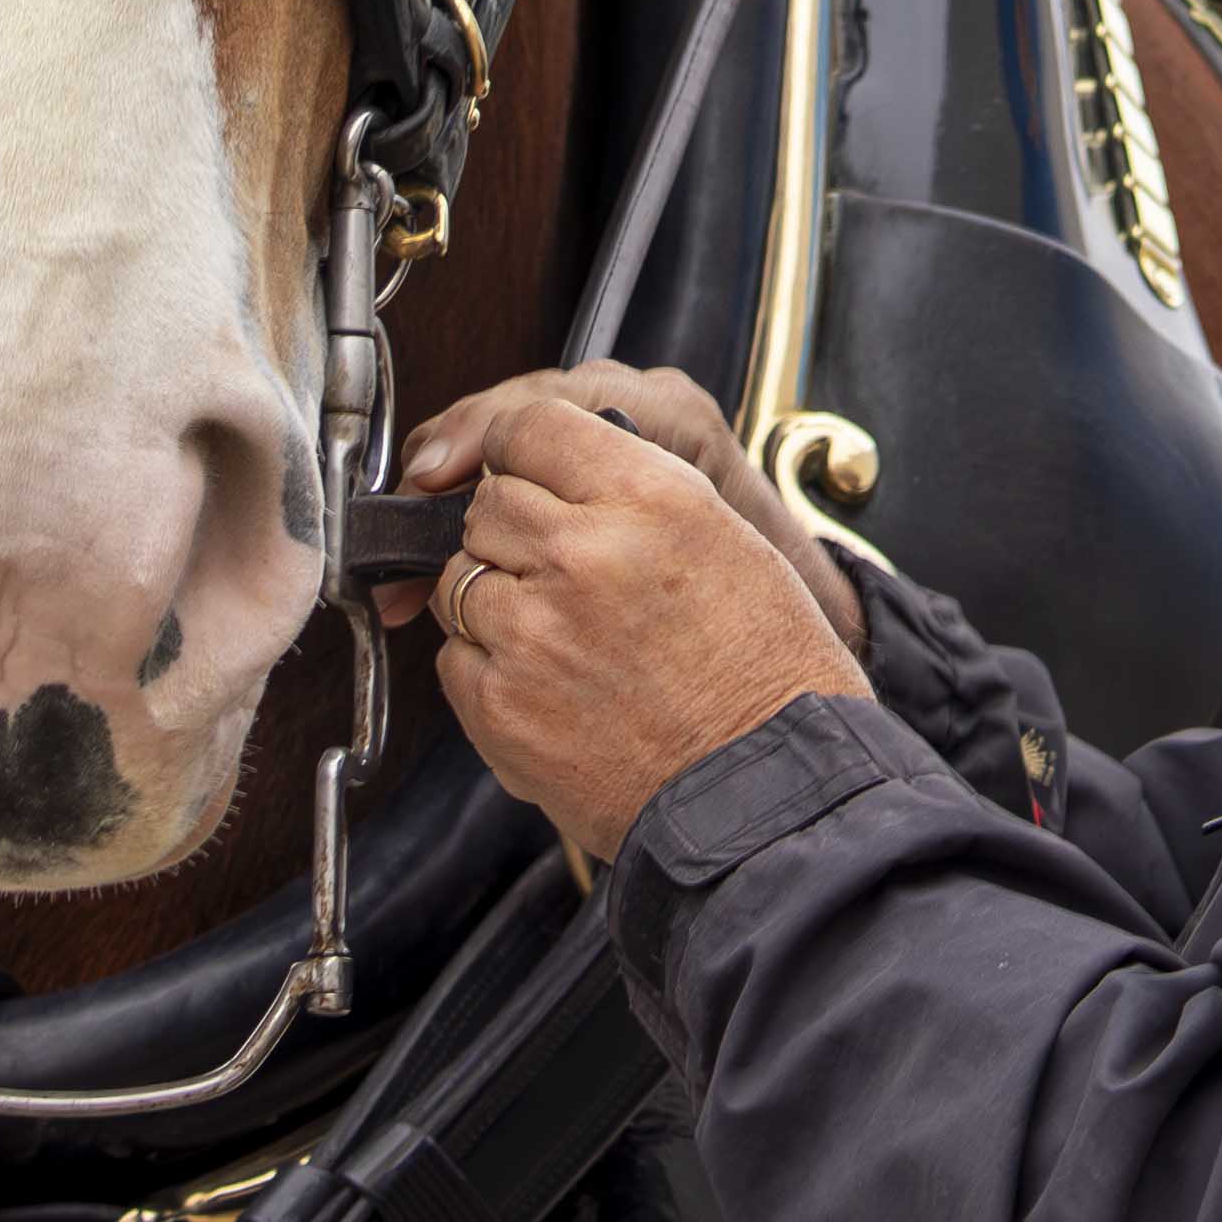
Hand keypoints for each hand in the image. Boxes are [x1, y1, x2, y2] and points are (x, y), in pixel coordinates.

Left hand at [384, 394, 865, 863]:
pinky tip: (551, 689)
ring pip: (461, 580)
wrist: (766, 795)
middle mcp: (580, 552)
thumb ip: (633, 489)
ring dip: (498, 600)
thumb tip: (558, 470)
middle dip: (512, 531)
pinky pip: (455, 659)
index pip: (530, 425)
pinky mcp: (499, 706)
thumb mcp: (726, 539)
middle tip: (562, 573)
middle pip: (487, 504)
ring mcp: (530, 631)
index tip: (524, 469)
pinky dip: (488, 669)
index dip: (520, 449)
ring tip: (566, 641)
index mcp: (648, 497)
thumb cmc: (765, 677)